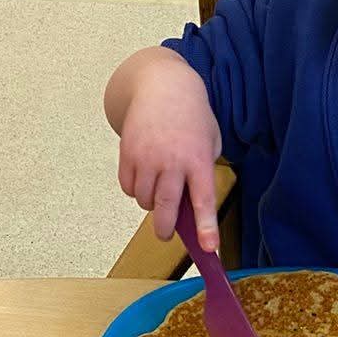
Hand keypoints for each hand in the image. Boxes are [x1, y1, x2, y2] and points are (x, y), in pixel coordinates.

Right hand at [115, 54, 222, 249]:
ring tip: (160, 188)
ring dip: (151, 204)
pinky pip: (129, 188)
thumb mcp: (210, 141)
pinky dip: (136, 190)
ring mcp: (146, 158)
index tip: (209, 250)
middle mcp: (171, 161)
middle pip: (165, 209)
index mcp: (197, 159)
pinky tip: (146, 176)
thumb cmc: (192, 116)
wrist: (162, 86)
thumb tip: (189, 206)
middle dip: (165, 229)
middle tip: (166, 234)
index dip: (206, 228)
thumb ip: (202, 171)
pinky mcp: (127, 154)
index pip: (202, 201)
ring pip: (145, 200)